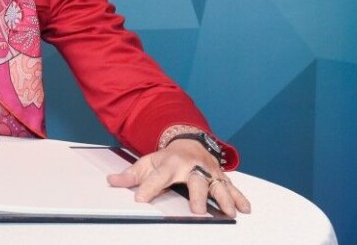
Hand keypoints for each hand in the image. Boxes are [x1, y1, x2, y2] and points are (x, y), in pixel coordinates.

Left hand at [107, 139, 251, 216]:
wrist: (188, 142)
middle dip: (197, 196)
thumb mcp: (147, 162)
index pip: (158, 177)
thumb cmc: (167, 158)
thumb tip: (111, 181)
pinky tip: (245, 209)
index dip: (148, 188)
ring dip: (224, 199)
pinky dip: (240, 197)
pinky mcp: (220, 177)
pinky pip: (232, 187)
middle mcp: (191, 167)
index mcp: (170, 163)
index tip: (140, 199)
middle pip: (194, 181)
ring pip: (217, 184)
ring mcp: (208, 171)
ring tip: (229, 213)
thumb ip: (131, 175)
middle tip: (197, 211)